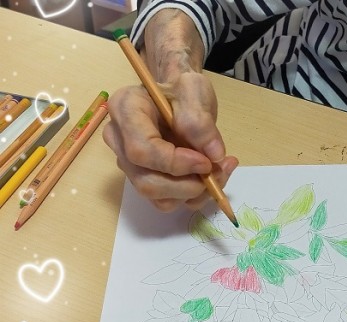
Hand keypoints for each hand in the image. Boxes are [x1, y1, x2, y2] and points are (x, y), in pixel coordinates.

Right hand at [103, 71, 237, 211]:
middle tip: (216, 171)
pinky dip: (195, 196)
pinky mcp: (147, 179)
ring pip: (158, 197)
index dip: (176, 163)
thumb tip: (214, 155)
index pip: (142, 150)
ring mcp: (131, 164)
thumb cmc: (180, 89)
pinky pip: (168, 201)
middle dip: (187, 186)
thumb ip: (200, 121)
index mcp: (125, 109)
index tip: (206, 161)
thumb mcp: (193, 90)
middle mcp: (120, 141)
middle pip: (146, 181)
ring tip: (220, 171)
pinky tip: (214, 177)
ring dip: (195, 193)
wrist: (177, 97)